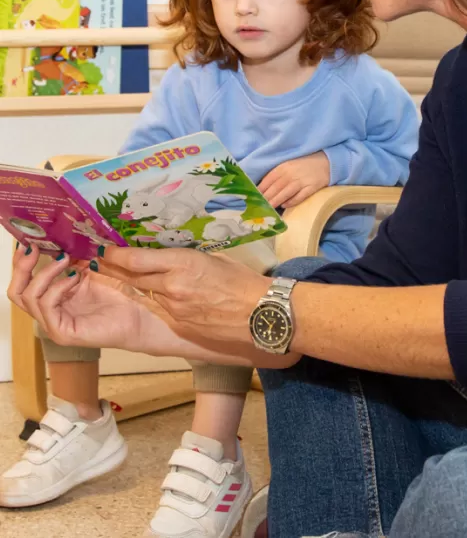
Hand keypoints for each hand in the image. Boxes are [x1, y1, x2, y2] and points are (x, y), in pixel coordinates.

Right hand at [8, 245, 193, 357]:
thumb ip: (76, 254)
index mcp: (58, 291)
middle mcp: (53, 307)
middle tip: (33, 248)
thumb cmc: (125, 287)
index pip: (26, 278)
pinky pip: (47, 309)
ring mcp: (56, 321)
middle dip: (21, 266)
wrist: (145, 310)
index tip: (29, 239)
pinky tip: (75, 278)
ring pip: (28, 298)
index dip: (22, 259)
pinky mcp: (65, 332)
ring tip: (65, 260)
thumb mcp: (95, 264)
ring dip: (44, 274)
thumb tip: (59, 234)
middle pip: (17, 291)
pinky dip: (56, 289)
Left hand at [96, 245, 269, 348]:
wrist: (260, 314)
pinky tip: (157, 293)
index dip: (115, 255)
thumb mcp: (213, 258)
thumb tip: (168, 254)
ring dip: (135, 284)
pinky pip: (162, 307)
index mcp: (183, 264)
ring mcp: (175, 308)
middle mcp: (173, 286)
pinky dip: (156, 298)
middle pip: (134, 277)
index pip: (137, 260)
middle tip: (99, 260)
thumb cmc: (242, 280)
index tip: (103, 248)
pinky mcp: (180, 323)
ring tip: (122, 274)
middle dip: (114, 269)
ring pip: (147, 292)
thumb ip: (186, 257)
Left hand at [259, 151, 329, 208]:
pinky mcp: (311, 187)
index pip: (268, 180)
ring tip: (268, 209)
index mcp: (282, 167)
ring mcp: (301, 181)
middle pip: (275, 188)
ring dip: (275, 202)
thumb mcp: (288, 165)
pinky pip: (299, 197)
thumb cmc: (303, 165)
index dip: (260, 190)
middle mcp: (290, 174)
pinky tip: (285, 206)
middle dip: (266, 199)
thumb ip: (276, 175)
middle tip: (258, 208)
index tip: (253, 199)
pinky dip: (291, 202)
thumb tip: (262, 188)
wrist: (326, 161)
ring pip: (285, 193)